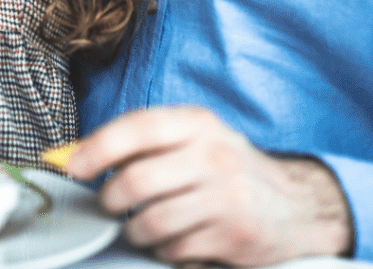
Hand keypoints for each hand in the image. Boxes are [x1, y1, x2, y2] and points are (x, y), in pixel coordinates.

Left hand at [65, 106, 352, 265]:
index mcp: (196, 123)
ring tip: (140, 226)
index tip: (73, 166)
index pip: (138, 127)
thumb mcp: (193, 139)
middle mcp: (213, 155)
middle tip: (108, 204)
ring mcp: (226, 197)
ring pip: (152, 221)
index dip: (98, 147)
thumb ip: (143, 143)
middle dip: (110, 198)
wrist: (298, 205)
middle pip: (138, 180)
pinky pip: (176, 249)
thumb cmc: (226, 168)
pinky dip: (164, 250)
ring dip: (135, 230)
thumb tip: (78, 155)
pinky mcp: (236, 236)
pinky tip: (173, 240)